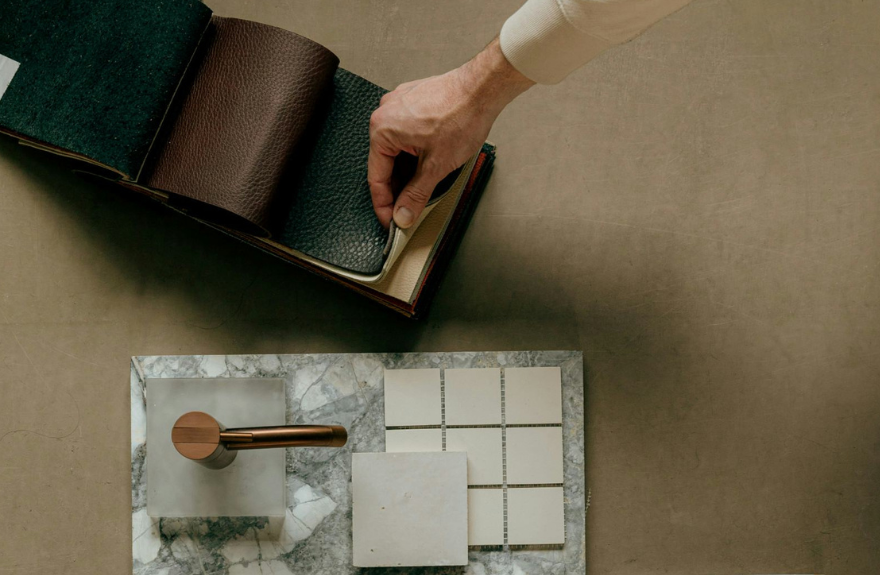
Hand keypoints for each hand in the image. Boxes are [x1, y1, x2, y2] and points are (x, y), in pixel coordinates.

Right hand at [368, 37, 533, 228]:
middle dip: (398, 188)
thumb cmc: (462, 115)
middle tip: (410, 208)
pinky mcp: (411, 102)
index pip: (376, 178)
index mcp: (382, 129)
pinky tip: (428, 162)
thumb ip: (416, 194)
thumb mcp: (436, 166)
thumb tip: (403, 214)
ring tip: (424, 185)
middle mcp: (385, 114)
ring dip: (407, 170)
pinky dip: (413, 152)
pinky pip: (405, 134)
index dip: (384, 205)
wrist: (483, 88)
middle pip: (385, 164)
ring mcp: (398, 106)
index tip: (392, 221)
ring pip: (396, 150)